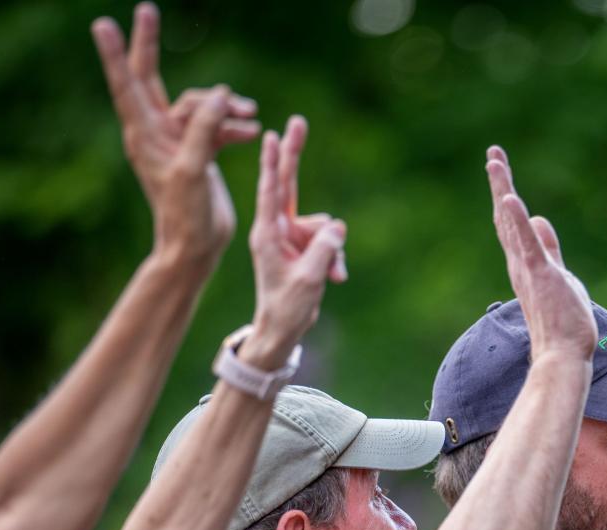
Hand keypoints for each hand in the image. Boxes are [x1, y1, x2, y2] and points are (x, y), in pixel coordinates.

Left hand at [91, 3, 257, 263]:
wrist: (196, 246)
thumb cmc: (185, 214)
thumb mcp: (193, 169)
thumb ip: (204, 128)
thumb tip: (219, 94)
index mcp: (144, 134)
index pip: (128, 84)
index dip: (117, 53)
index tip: (103, 24)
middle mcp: (156, 132)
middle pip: (153, 78)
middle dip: (150, 45)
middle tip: (146, 9)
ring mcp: (177, 141)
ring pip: (199, 105)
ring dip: (225, 104)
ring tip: (250, 114)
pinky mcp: (199, 152)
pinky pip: (216, 125)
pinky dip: (233, 125)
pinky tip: (251, 131)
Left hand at [244, 118, 347, 366]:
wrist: (281, 331)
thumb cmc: (286, 307)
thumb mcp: (309, 280)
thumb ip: (325, 250)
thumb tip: (338, 226)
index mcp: (268, 234)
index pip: (271, 191)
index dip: (274, 163)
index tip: (272, 136)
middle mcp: (277, 230)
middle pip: (288, 185)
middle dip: (294, 156)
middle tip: (297, 122)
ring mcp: (292, 238)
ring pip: (323, 227)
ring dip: (333, 251)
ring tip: (331, 276)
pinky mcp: (304, 248)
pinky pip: (329, 243)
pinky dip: (336, 260)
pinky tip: (335, 279)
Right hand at [486, 146, 597, 364]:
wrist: (562, 355)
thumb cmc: (562, 323)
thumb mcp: (558, 275)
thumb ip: (548, 248)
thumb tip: (539, 218)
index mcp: (524, 264)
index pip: (511, 225)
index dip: (506, 197)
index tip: (500, 169)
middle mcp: (519, 264)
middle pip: (506, 217)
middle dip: (500, 184)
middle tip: (494, 154)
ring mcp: (528, 269)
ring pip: (511, 224)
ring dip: (503, 191)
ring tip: (495, 162)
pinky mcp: (541, 275)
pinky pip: (527, 244)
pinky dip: (517, 221)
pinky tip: (510, 199)